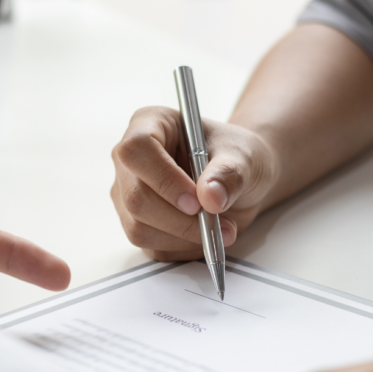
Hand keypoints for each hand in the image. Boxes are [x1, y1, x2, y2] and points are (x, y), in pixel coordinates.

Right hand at [110, 106, 280, 260]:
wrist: (240, 180)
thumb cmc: (236, 157)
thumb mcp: (244, 157)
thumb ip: (229, 174)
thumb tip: (210, 197)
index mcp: (149, 124)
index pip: (137, 150)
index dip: (164, 179)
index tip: (196, 201)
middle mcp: (130, 161)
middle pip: (136, 197)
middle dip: (179, 219)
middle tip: (217, 222)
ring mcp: (128, 194)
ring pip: (140, 228)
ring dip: (185, 236)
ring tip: (221, 228)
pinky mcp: (138, 224)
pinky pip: (152, 247)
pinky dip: (184, 247)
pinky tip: (205, 234)